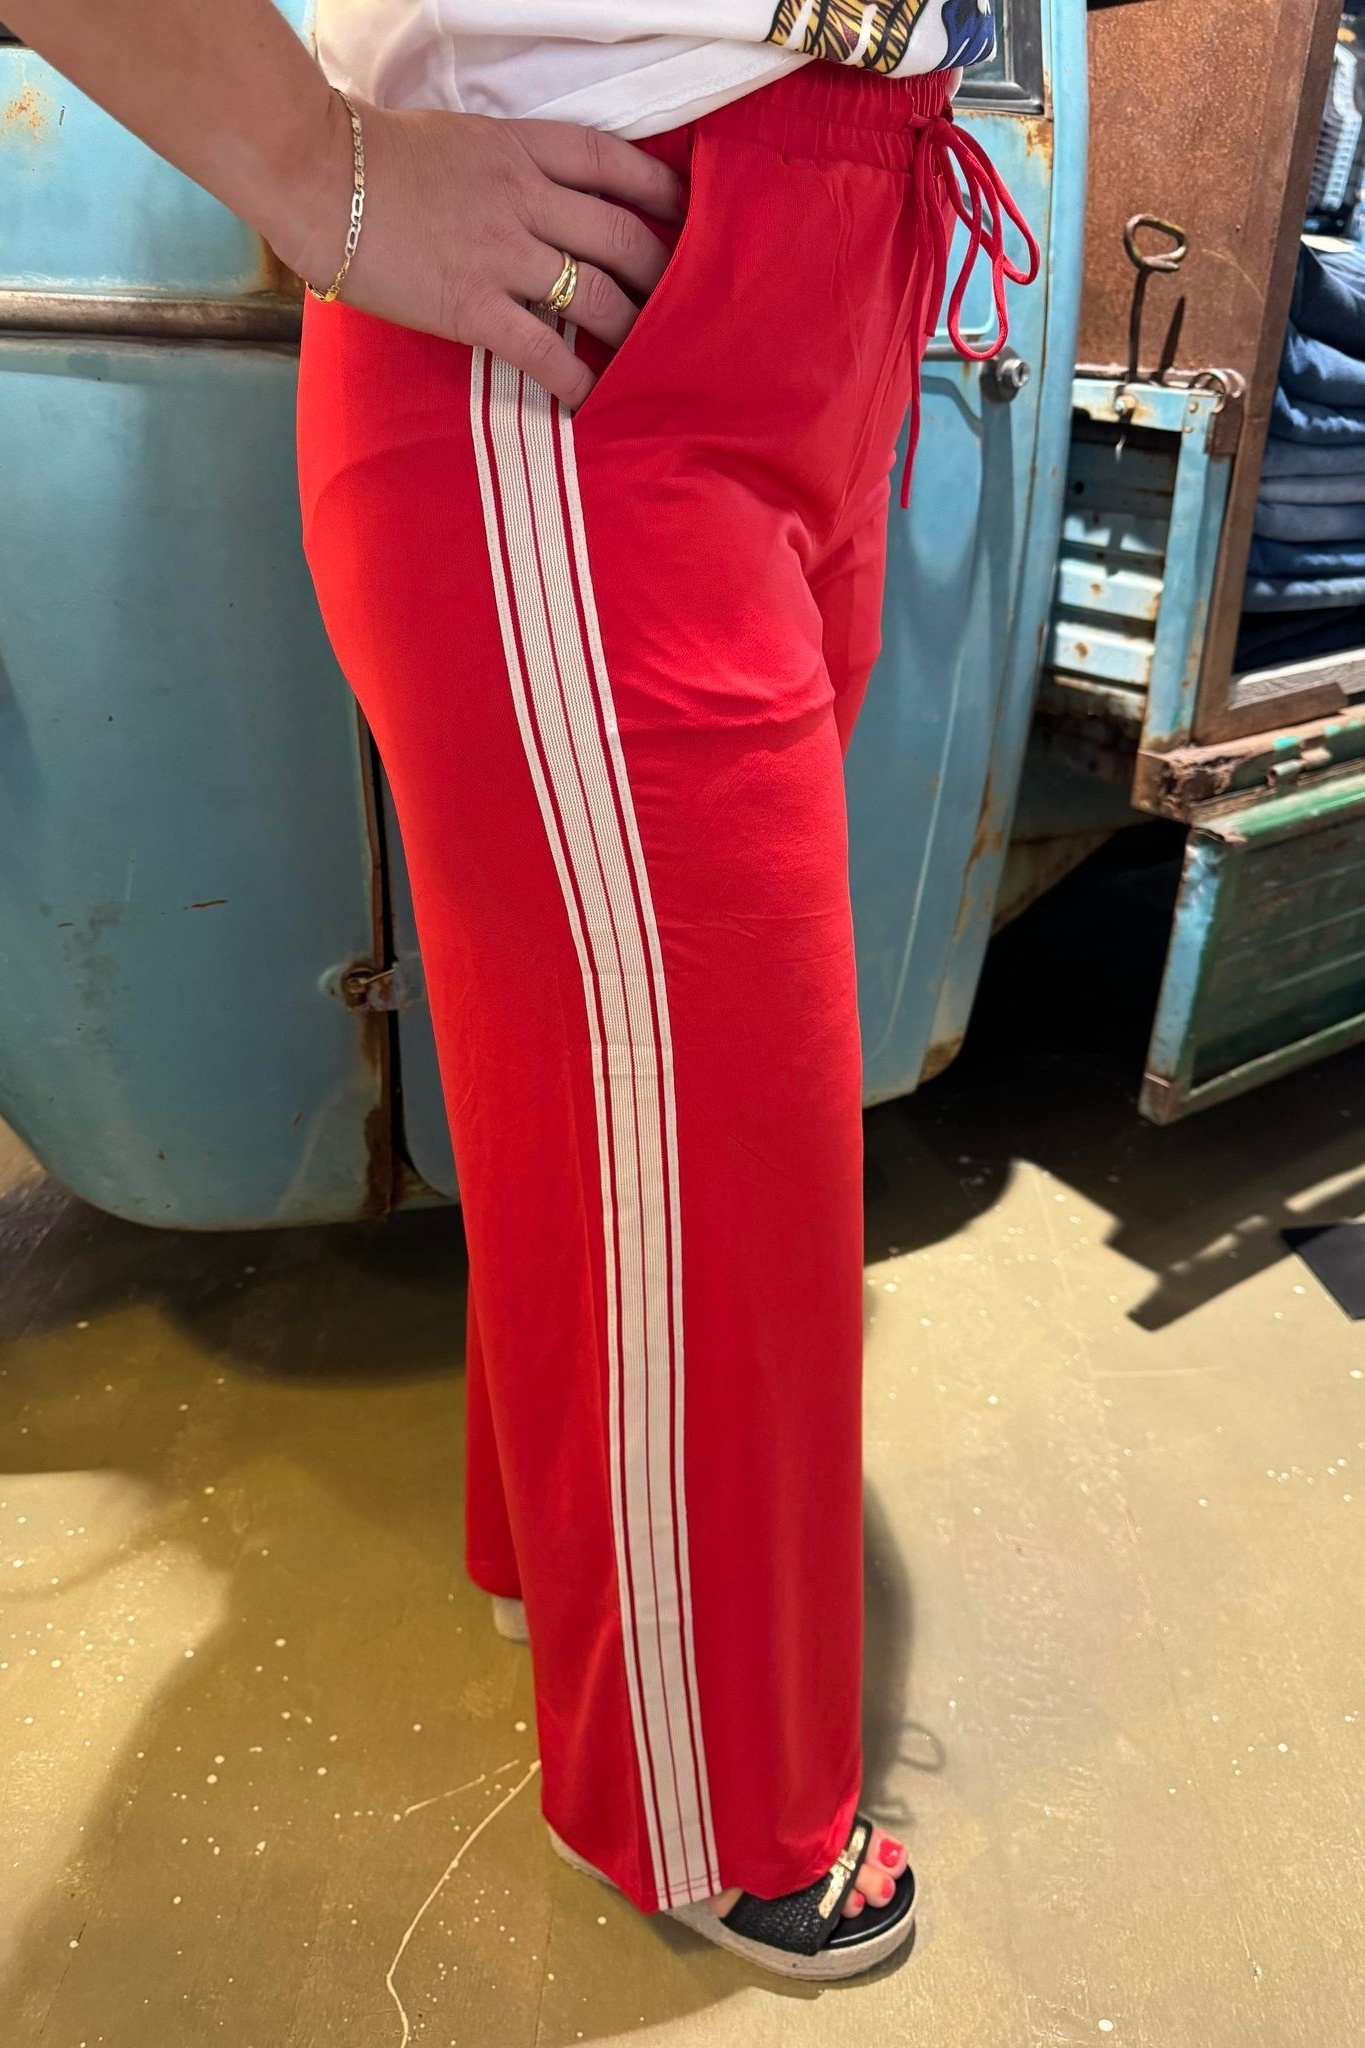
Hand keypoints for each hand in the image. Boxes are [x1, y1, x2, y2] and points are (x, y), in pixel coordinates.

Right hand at [281, 95, 684, 406]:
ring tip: (647, 354)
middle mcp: (525, 199)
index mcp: (522, 150)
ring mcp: (502, 254)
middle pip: (622, 235)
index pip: (615, 163)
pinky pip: (544, 349)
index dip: (661, 192)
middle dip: (662, 273)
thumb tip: (542, 204)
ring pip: (597, 293)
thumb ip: (511, 167)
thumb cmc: (377, 158)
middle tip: (681, 302)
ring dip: (632, 329)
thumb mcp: (462, 140)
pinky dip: (576, 378)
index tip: (687, 214)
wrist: (318, 176)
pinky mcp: (472, 306)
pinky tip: (590, 397)